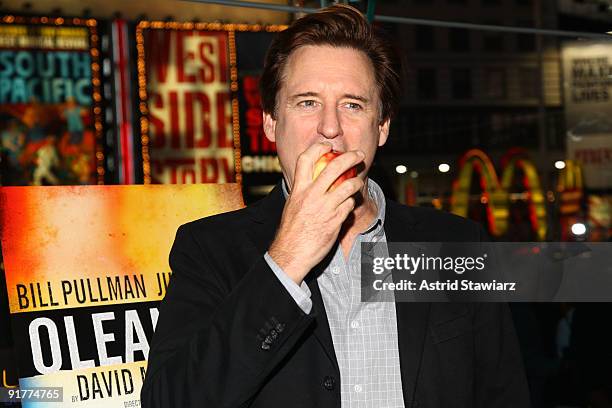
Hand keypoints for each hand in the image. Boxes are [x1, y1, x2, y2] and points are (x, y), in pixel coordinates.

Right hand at [268, 142, 364, 283]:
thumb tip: (312, 180)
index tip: (327, 145)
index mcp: (298, 190)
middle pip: (334, 167)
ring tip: (358, 181)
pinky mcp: (335, 221)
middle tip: (358, 154)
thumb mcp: (292, 205)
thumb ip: (303, 191)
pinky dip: (351, 203)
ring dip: (356, 181)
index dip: (318, 148)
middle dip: (350, 157)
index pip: (306, 159)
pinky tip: (349, 205)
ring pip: (348, 186)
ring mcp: (325, 208)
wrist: (291, 254)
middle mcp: (311, 196)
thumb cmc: (291, 232)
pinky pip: (349, 205)